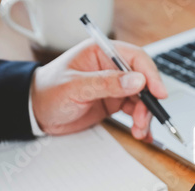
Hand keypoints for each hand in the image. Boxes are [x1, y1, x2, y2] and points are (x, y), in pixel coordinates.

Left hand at [30, 39, 166, 141]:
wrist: (36, 113)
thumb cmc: (47, 92)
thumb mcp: (75, 86)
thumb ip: (106, 83)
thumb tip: (137, 81)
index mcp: (101, 53)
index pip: (135, 58)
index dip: (150, 74)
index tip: (158, 92)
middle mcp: (111, 68)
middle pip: (143, 81)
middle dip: (147, 102)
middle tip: (144, 119)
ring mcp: (114, 87)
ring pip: (141, 99)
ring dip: (144, 115)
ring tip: (139, 130)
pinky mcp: (113, 103)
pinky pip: (133, 111)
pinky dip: (140, 122)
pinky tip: (142, 132)